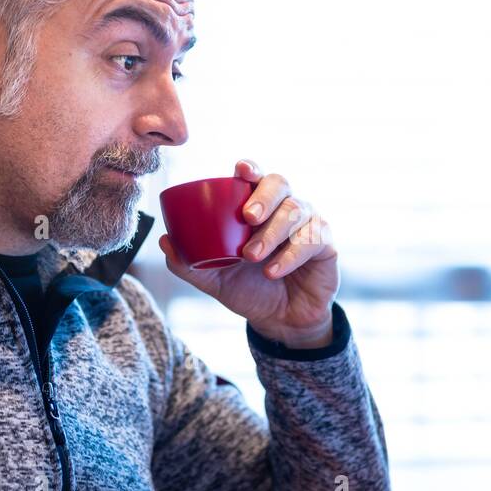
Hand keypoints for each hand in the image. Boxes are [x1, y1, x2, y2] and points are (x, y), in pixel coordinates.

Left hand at [158, 160, 339, 346]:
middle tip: (247, 218)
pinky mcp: (326, 244)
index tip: (240, 171)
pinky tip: (274, 271)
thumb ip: (188, 263)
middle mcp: (284, 208)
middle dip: (264, 197)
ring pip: (296, 210)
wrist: (280, 322)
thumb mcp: (213, 280)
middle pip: (280, 183)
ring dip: (272, 233)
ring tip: (253, 257)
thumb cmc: (248, 290)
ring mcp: (308, 223)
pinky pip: (312, 239)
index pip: (255, 177)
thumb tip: (164, 241)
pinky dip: (290, 254)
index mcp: (257, 207)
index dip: (250, 169)